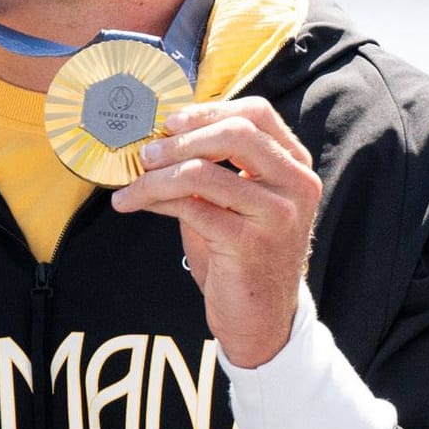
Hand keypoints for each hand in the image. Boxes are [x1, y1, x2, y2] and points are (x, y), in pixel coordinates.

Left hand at [110, 96, 320, 367]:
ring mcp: (276, 215)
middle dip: (182, 139)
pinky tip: (133, 204)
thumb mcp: (236, 202)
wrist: (260, 318)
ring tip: (133, 182)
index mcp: (295, 167)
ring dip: (158, 174)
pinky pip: (191, 207)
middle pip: (236, 133)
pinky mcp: (249, 244)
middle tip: (148, 152)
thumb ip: (214, 167)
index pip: (257, 114)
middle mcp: (295, 185)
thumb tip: (161, 137)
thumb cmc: (240, 255)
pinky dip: (154, 200)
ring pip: (205, 172)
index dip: (209, 110)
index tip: (171, 122)